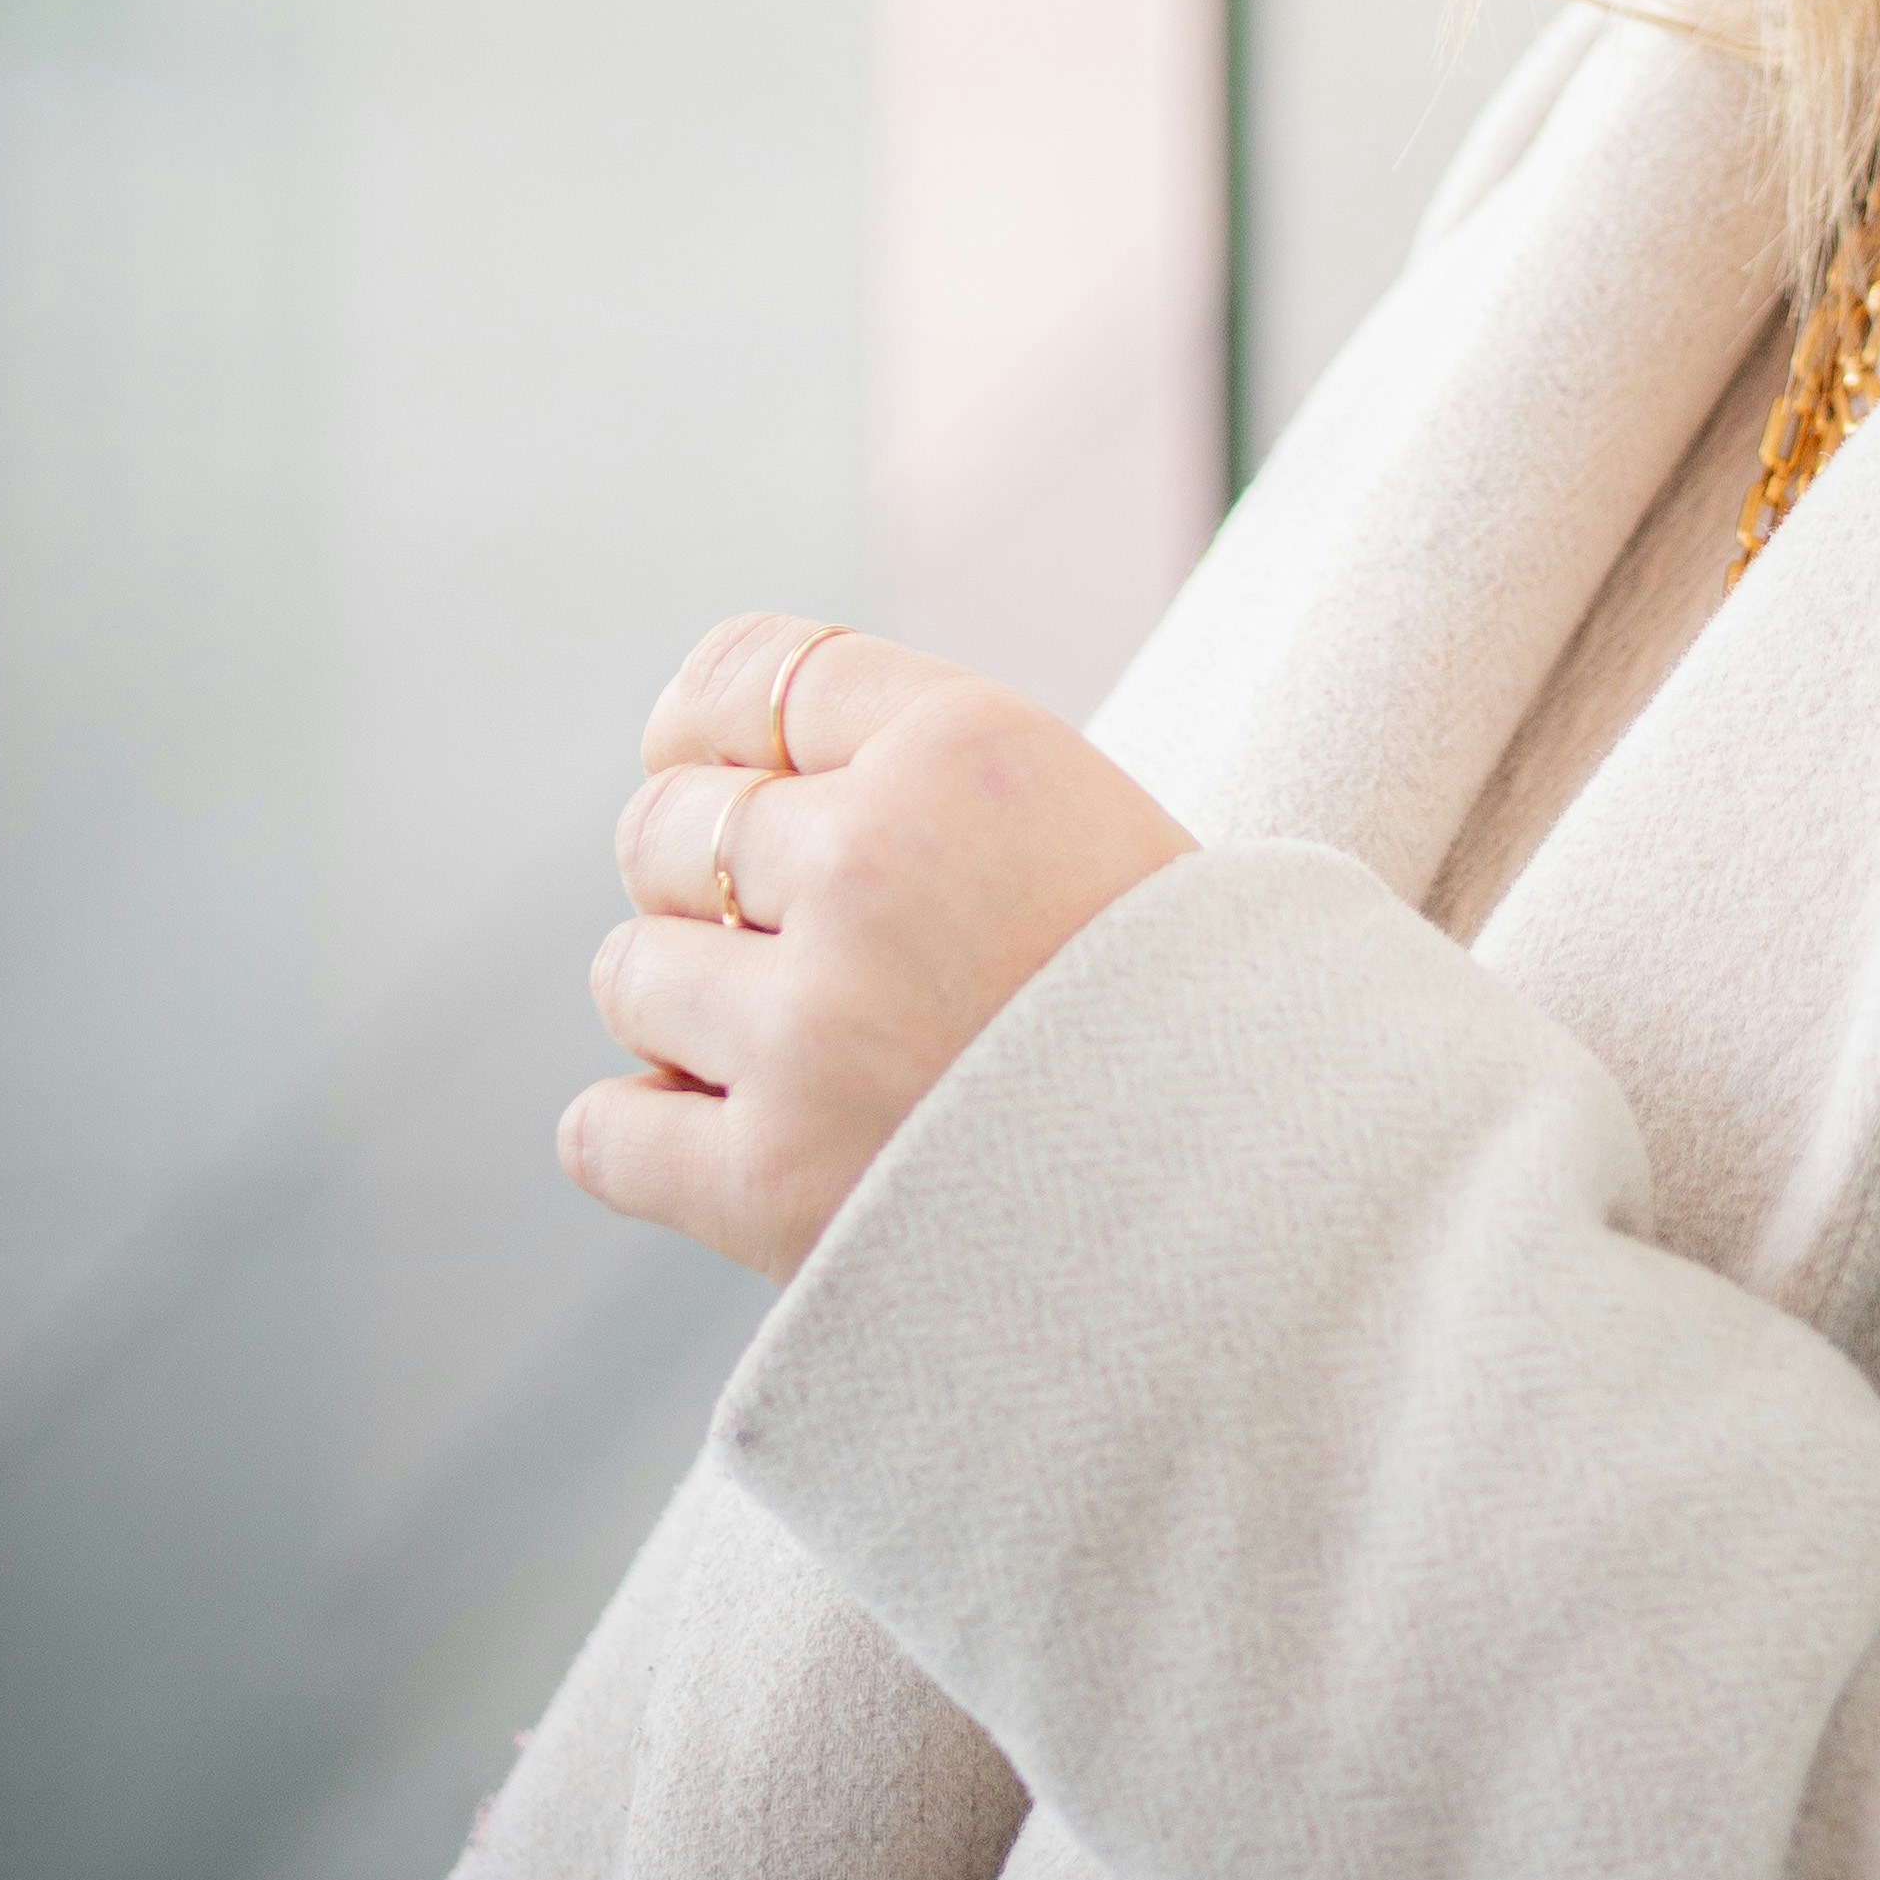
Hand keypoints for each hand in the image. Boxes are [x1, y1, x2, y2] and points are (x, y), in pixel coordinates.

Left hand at [560, 608, 1194, 1283]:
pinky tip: (728, 1142)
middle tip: (804, 950)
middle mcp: (873, 862)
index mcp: (965, 746)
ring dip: (686, 1013)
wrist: (1276, 1208)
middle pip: (663, 823)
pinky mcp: (769, 1180)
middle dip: (707, 886)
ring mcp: (812, 1026)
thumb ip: (912, 772)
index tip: (731, 780)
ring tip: (799, 1056)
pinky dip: (645, 1138)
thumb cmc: (1174, 1006)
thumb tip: (691, 763)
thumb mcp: (1078, 815)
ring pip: (628, 972)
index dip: (714, 729)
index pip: (743, 672)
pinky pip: (604, 1130)